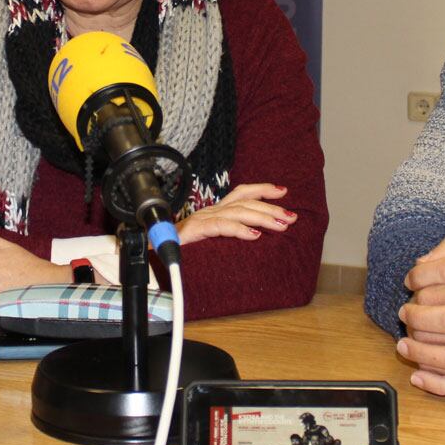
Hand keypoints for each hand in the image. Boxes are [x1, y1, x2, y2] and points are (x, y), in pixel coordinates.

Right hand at [177, 183, 296, 244]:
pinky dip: (239, 229)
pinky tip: (254, 235)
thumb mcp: (210, 243)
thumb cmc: (181, 250)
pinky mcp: (195, 231)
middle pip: (244, 202)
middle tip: (291, 216)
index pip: (241, 194)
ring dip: (262, 217)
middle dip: (271, 208)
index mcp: (215, 212)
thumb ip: (227, 239)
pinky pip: (221, 226)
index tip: (283, 191)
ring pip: (237, 212)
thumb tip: (256, 240)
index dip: (262, 190)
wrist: (152, 254)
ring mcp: (202, 220)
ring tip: (281, 225)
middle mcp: (210, 212)